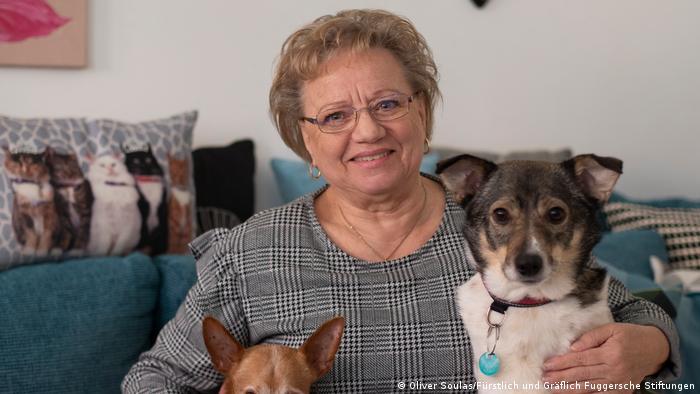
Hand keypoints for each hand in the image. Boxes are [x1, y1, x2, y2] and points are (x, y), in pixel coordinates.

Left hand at [542, 323, 669, 393]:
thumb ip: (591, 337)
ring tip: (553, 389)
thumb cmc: (630, 335)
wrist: (655, 349)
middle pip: (582, 375)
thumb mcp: (612, 329)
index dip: (563, 363)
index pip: (581, 359)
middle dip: (561, 378)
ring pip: (589, 388)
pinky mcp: (621, 391)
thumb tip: (573, 348)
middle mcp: (614, 370)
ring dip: (569, 390)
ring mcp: (618, 383)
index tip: (547, 365)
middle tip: (545, 379)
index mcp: (610, 353)